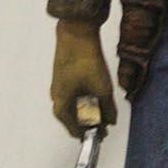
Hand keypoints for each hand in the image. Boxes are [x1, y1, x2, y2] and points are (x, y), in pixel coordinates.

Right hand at [51, 20, 116, 136]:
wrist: (76, 33)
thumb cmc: (85, 61)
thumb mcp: (102, 89)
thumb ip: (107, 109)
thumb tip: (110, 123)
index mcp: (61, 105)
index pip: (75, 130)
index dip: (90, 134)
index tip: (103, 134)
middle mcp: (57, 98)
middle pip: (74, 118)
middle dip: (90, 122)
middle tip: (106, 122)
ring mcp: (59, 87)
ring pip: (75, 106)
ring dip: (89, 109)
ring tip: (104, 108)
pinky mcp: (64, 77)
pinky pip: (74, 95)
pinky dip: (85, 99)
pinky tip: (97, 94)